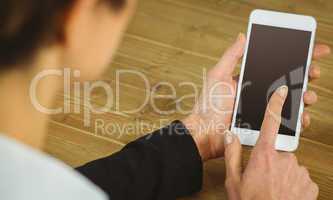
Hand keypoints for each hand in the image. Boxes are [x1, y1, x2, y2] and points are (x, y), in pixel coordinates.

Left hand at [183, 33, 329, 160]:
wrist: (205, 132)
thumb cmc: (208, 105)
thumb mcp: (218, 76)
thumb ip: (231, 56)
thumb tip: (242, 36)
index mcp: (249, 80)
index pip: (275, 67)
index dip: (293, 60)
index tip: (309, 52)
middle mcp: (258, 94)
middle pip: (286, 84)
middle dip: (304, 77)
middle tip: (313, 73)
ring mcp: (262, 111)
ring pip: (289, 103)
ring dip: (304, 98)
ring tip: (308, 96)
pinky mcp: (264, 127)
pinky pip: (285, 123)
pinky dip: (296, 121)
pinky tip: (301, 117)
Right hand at [224, 86, 318, 199]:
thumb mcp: (233, 181)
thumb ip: (231, 154)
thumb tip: (229, 135)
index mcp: (264, 156)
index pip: (270, 123)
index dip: (277, 104)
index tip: (283, 91)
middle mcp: (284, 160)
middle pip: (278, 151)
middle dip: (272, 160)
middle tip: (263, 178)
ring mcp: (299, 172)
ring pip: (290, 165)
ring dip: (282, 173)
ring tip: (273, 189)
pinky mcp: (309, 184)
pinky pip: (300, 177)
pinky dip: (293, 183)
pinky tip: (284, 194)